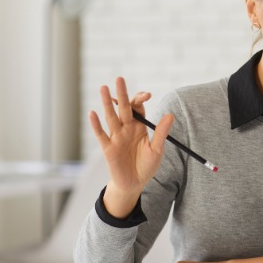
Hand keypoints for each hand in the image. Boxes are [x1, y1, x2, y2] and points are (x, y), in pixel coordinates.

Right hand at [89, 77, 173, 217]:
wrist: (134, 184)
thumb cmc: (146, 166)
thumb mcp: (157, 150)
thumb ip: (161, 133)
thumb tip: (170, 115)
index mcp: (139, 127)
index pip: (138, 108)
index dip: (140, 99)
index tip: (146, 94)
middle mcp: (126, 129)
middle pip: (123, 109)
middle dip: (122, 94)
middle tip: (120, 79)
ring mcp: (116, 137)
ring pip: (111, 117)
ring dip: (107, 104)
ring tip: (104, 88)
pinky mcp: (108, 148)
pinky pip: (101, 135)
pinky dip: (96, 125)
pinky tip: (92, 113)